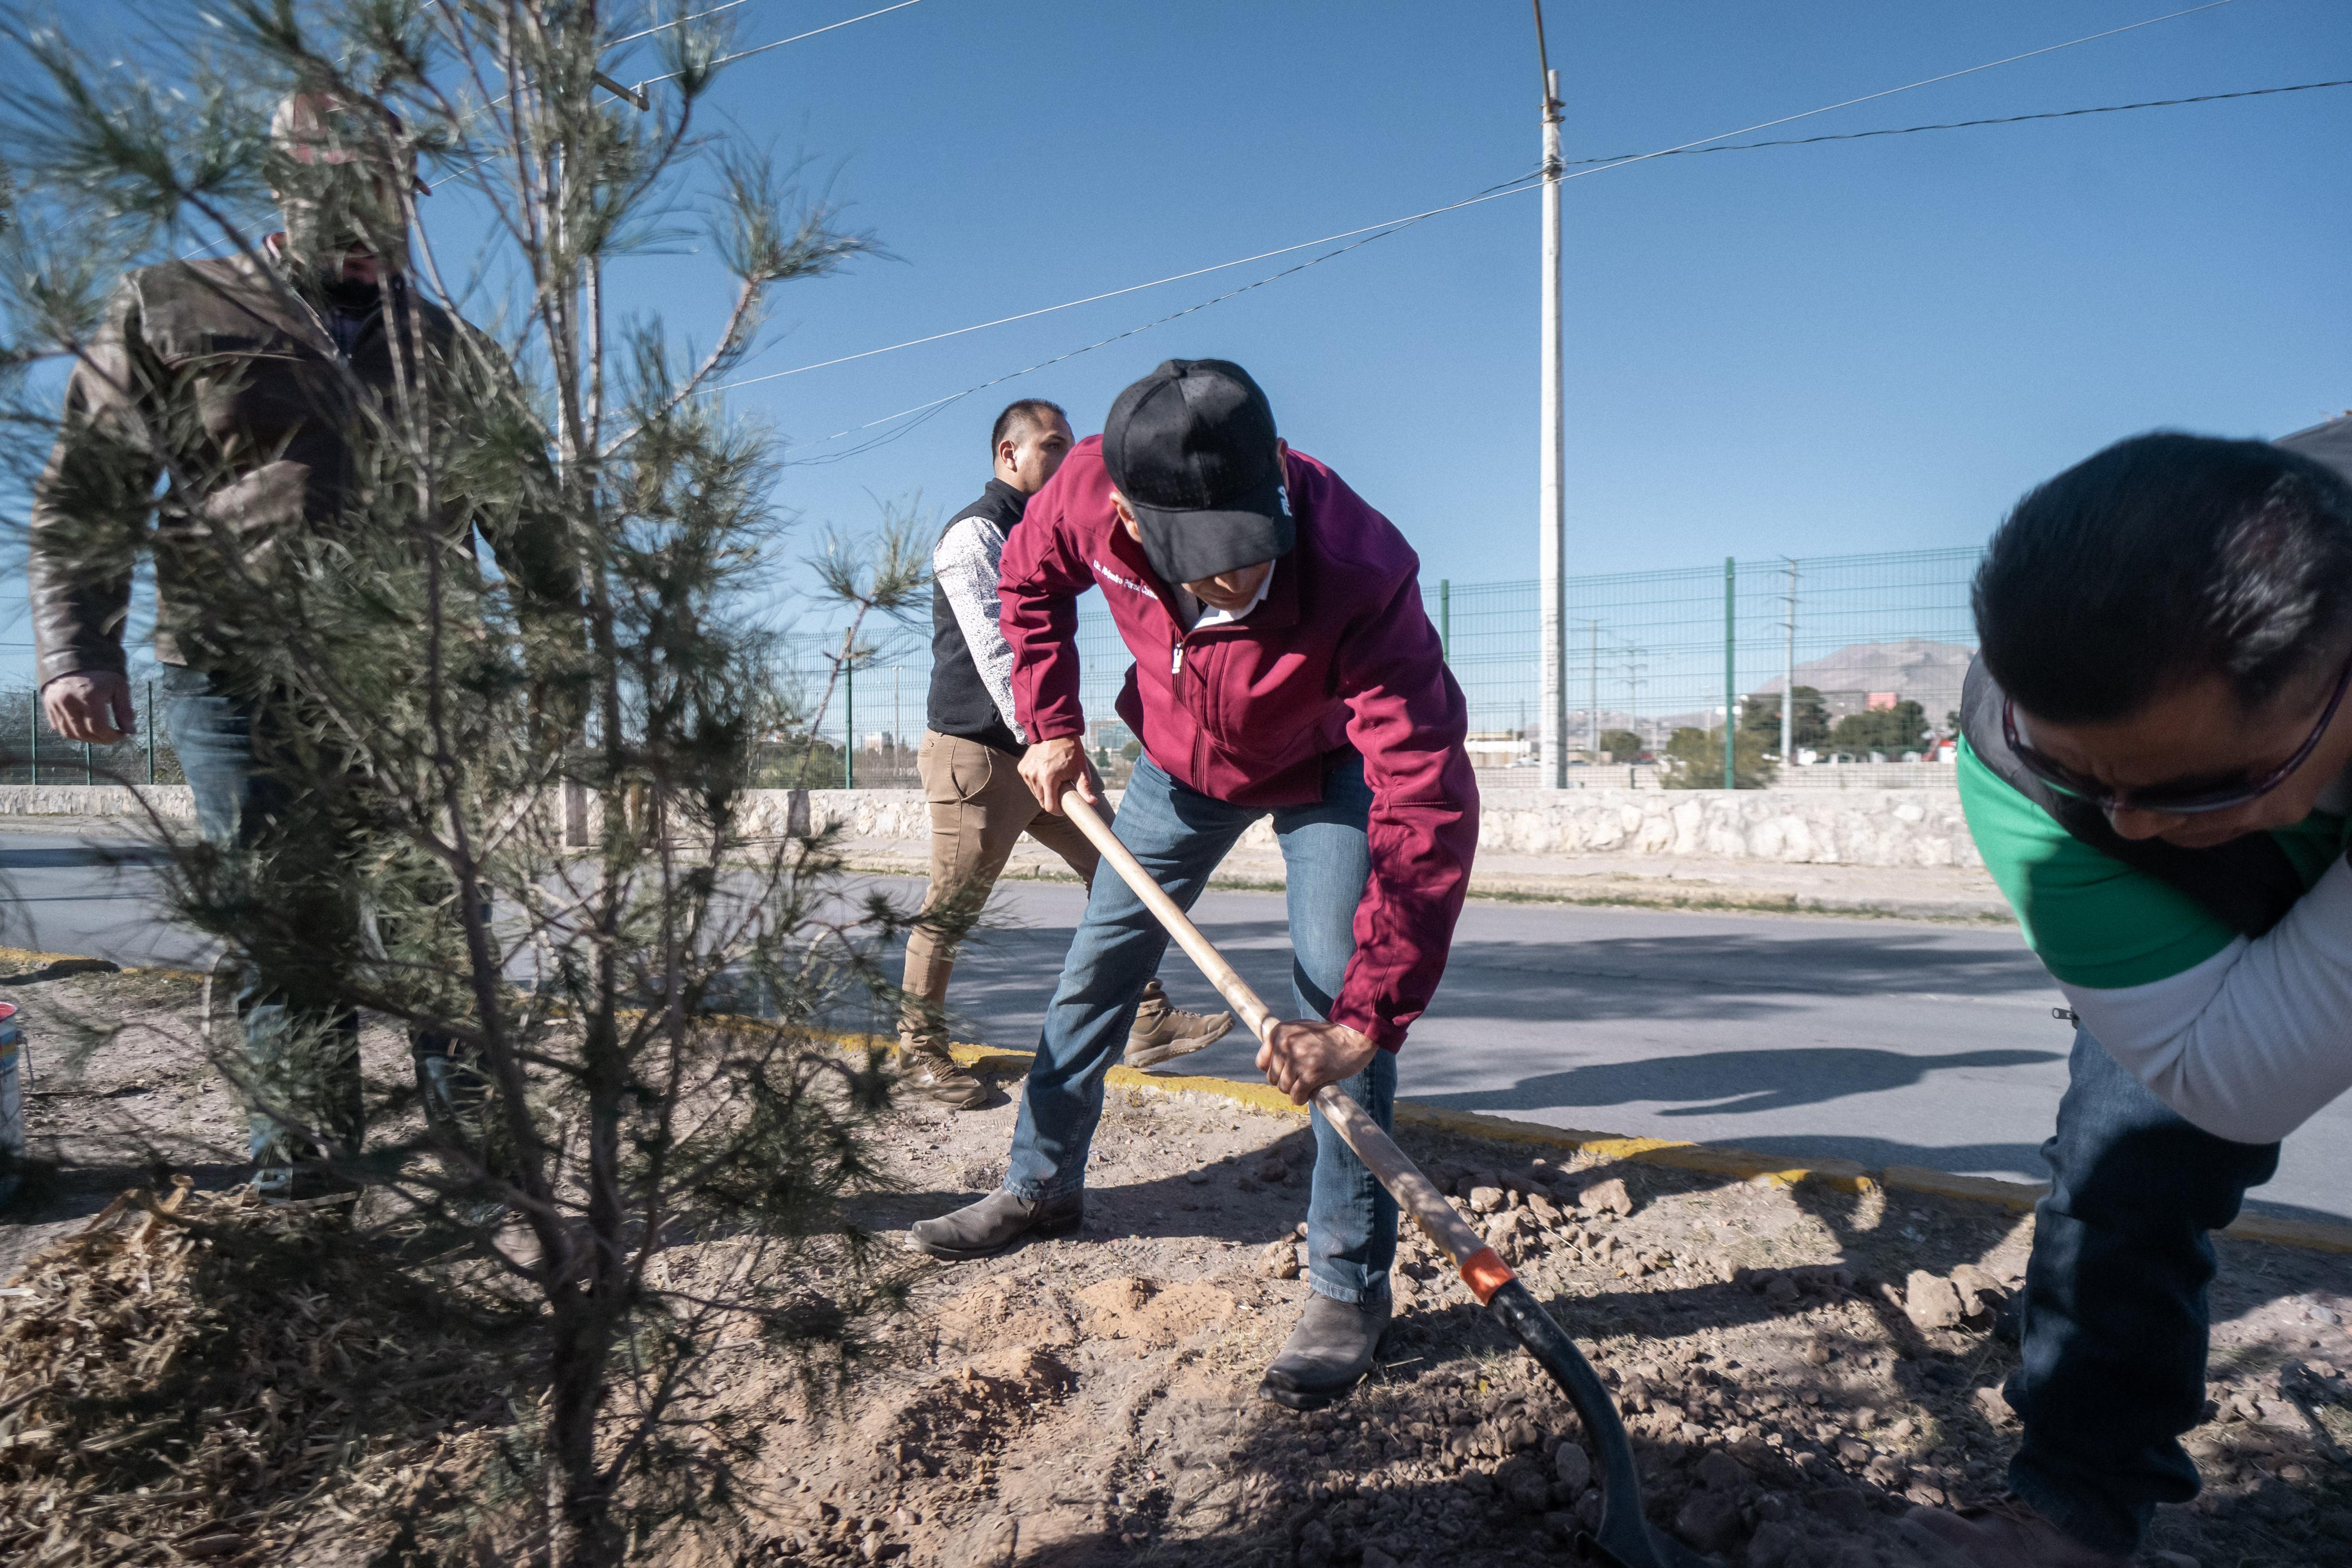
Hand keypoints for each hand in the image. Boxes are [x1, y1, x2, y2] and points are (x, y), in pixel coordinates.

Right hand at [43, 672, 135, 744]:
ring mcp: (55, 704)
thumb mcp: (119, 687)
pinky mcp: (47, 704)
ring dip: (86, 738)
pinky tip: (84, 727)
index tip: (122, 735)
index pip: (98, 727)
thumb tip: (131, 731)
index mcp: (88, 696)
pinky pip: (58, 727)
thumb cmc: (101, 672)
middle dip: (101, 739)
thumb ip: (125, 710)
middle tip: (112, 736)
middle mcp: (68, 701)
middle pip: (83, 733)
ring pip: (69, 733)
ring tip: (99, 734)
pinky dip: (72, 732)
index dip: (111, 736)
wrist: (74, 657)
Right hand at [1019, 735, 1101, 815]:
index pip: (1049, 806)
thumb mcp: (1080, 770)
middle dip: (1051, 801)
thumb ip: (1085, 788)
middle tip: (1061, 792)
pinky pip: (1029, 783)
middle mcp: (1034, 776)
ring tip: (1054, 781)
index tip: (1064, 807)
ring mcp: (1026, 772)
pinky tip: (1045, 774)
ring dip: (1044, 792)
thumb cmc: (1070, 750)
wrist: (1055, 731)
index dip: (1057, 810)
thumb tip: (1093, 803)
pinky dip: (1037, 783)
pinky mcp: (1022, 768)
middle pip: (1041, 801)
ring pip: (1035, 793)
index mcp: (1048, 778)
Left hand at [1257, 1019, 1377, 1106]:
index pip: (1261, 1062)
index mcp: (1279, 1032)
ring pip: (1284, 1088)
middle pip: (1272, 1077)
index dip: (1274, 1070)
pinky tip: (1309, 1093)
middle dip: (1286, 1081)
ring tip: (1307, 1084)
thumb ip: (1283, 1041)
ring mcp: (1298, 1059)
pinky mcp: (1312, 1073)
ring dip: (1295, 1090)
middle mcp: (1285, 1044)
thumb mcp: (1300, 1029)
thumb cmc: (1328, 1035)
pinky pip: (1297, 1095)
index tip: (1287, 1071)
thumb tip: (1266, 1062)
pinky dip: (1301, 1098)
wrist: (1354, 1036)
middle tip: (1301, 1078)